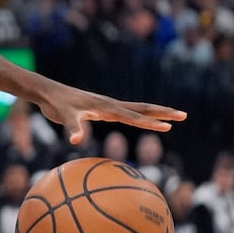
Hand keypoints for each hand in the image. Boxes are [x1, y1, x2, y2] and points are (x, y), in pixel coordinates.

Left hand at [32, 82, 185, 145]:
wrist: (48, 93)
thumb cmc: (56, 105)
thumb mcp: (64, 116)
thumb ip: (72, 127)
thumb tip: (76, 139)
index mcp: (106, 107)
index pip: (133, 116)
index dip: (150, 123)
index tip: (168, 127)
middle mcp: (111, 105)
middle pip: (143, 108)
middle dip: (163, 112)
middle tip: (184, 116)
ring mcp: (108, 106)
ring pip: (137, 109)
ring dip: (155, 113)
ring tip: (174, 118)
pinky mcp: (103, 109)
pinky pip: (127, 114)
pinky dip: (140, 117)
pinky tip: (144, 120)